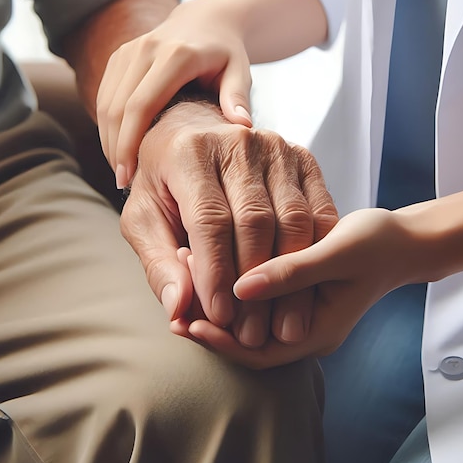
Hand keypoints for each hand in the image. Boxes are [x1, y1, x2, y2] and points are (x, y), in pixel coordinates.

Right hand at [96, 0, 254, 188]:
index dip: (129, 143)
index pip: (140, 105)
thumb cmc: (227, 54)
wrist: (207, 22)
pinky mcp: (119, 56)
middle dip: (115, 148)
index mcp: (175, 55)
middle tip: (123, 182)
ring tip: (121, 171)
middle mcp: (145, 49)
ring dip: (108, 139)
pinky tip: (119, 149)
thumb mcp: (240, 71)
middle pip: (116, 107)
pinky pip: (104, 95)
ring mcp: (128, 50)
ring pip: (105, 103)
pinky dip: (107, 124)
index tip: (128, 175)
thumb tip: (243, 126)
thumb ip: (239, 97)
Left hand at [120, 101, 337, 347]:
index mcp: (191, 151)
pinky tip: (304, 288)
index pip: (210, 220)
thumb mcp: (144, 219)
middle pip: (256, 220)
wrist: (195, 132)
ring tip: (278, 320)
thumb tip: (179, 308)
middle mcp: (238, 142)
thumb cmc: (164, 182)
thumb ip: (158, 262)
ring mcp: (277, 147)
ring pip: (293, 218)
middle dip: (254, 281)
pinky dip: (314, 252)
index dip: (216, 272)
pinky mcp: (304, 157)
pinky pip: (319, 210)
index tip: (220, 317)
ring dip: (289, 275)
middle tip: (251, 330)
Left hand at [188, 207, 433, 368]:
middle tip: (177, 292)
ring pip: (253, 316)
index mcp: (318, 331)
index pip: (258, 353)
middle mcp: (306, 329)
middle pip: (249, 339)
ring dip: (221, 297)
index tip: (186, 320)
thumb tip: (240, 287)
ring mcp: (302, 311)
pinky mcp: (300, 291)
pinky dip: (239, 282)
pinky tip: (217, 257)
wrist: (406, 240)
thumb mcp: (338, 253)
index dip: (220, 340)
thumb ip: (293, 272)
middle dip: (212, 319)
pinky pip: (263, 296)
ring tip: (187, 269)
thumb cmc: (379, 244)